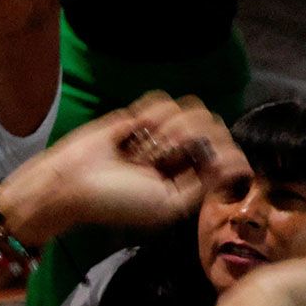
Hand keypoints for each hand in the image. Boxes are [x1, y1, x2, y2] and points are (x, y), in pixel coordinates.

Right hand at [0, 94, 243, 247]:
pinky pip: (163, 100)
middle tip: (160, 156)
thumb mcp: (170, 205)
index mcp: (191, 178)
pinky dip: (149, 114)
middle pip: (213, 125)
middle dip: (189, 139)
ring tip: (141, 148)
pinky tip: (132, 129)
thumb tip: (233, 162)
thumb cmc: (117, 200)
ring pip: (191, 110)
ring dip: (166, 127)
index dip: (223, 151)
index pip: (228, 152)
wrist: (72, 181)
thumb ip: (206, 184)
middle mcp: (181, 153)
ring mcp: (162, 132)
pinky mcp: (141, 114)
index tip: (205, 160)